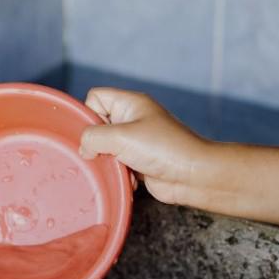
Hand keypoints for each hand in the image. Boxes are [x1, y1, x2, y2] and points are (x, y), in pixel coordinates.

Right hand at [81, 88, 213, 206]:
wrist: (193, 175)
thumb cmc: (163, 149)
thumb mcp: (120, 137)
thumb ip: (93, 137)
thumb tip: (85, 149)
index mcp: (130, 104)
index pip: (96, 98)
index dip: (89, 114)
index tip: (95, 134)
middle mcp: (133, 120)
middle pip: (99, 127)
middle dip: (98, 144)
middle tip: (107, 153)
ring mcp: (138, 142)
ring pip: (107, 150)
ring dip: (110, 163)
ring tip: (123, 168)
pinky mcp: (141, 162)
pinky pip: (119, 166)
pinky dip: (121, 175)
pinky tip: (131, 180)